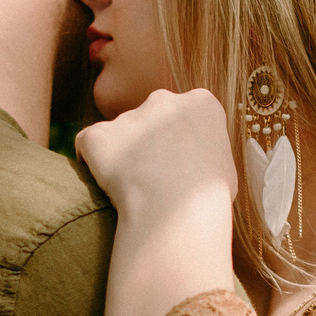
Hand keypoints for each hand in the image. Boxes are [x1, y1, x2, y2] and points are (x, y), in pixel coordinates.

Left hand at [78, 89, 238, 315]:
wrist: (178, 216)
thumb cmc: (212, 204)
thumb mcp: (227, 172)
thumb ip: (210, 154)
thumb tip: (206, 167)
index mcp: (203, 103)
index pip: (185, 112)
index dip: (178, 143)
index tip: (178, 168)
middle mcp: (165, 100)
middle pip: (151, 116)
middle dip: (147, 142)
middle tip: (153, 181)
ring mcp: (129, 116)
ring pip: (119, 134)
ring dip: (122, 157)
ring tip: (134, 194)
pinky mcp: (98, 136)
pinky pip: (88, 147)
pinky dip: (92, 166)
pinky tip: (107, 190)